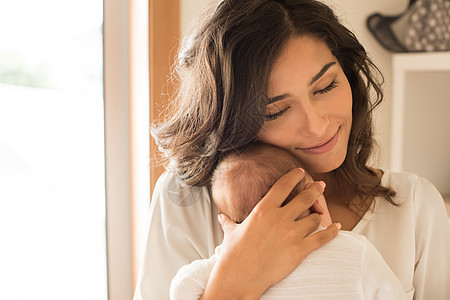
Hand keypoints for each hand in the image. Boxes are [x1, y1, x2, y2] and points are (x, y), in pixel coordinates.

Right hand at [200, 168, 339, 299]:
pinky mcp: (300, 250)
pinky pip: (322, 238)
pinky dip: (331, 232)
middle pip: (305, 197)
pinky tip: (337, 227)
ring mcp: (291, 233)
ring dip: (318, 215)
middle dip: (315, 190)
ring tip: (320, 213)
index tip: (300, 172)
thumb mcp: (230, 233)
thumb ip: (229, 222)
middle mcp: (279, 217)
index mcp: (263, 209)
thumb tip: (221, 217)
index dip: (294, 176)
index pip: (283, 185)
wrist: (239, 276)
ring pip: (314, 218)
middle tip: (321, 185)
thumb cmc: (233, 254)